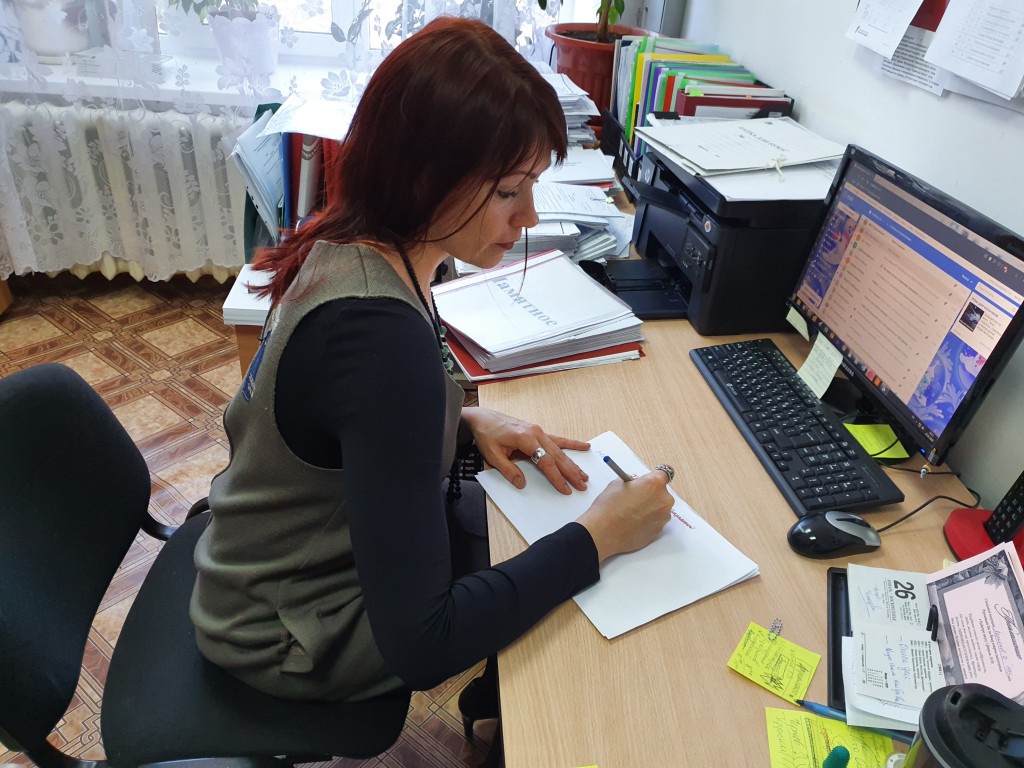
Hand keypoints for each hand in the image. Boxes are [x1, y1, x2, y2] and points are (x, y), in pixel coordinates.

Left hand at [460, 407, 588, 494]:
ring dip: (573, 462)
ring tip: (584, 474)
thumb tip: (522, 484)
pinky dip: (571, 444)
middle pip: (557, 456)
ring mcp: (538, 431)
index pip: (546, 461)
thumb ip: (508, 470)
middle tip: (582, 485)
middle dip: (571, 472)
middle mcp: (536, 433)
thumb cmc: (487, 434)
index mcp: (526, 438)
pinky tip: (584, 446)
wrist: (483, 419)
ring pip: (560, 449)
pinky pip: (557, 439)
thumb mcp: (493, 455)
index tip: (565, 488)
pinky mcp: (538, 432)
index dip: (556, 476)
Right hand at [576, 470, 673, 562]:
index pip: (665, 473)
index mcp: (654, 483)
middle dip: (651, 493)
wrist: (605, 533)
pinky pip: (656, 521)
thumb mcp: (617, 484)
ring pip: (659, 508)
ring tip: (632, 512)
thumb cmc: (609, 508)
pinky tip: (633, 522)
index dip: (655, 476)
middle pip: (662, 492)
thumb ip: (633, 481)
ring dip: (650, 508)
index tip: (651, 479)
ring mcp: (663, 517)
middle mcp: (664, 499)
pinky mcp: (659, 530)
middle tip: (636, 497)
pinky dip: (648, 520)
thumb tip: (636, 484)